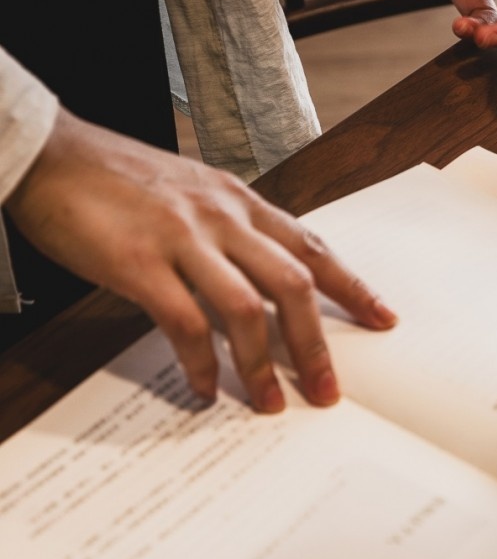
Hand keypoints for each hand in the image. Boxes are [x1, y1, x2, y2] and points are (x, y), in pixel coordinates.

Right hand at [5, 111, 396, 411]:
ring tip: (270, 404)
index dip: (352, 286)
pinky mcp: (138, 262)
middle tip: (329, 390)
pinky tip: (204, 389)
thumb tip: (258, 287)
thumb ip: (228, 233)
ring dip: (263, 365)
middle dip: (316, 343)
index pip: (313, 247)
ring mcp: (182, 238)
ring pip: (246, 308)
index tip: (383, 318)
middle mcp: (222, 217)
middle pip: (292, 284)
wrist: (52, 154)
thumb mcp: (192, 194)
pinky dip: (200, 362)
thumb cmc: (119, 179)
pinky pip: (183, 322)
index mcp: (240, 201)